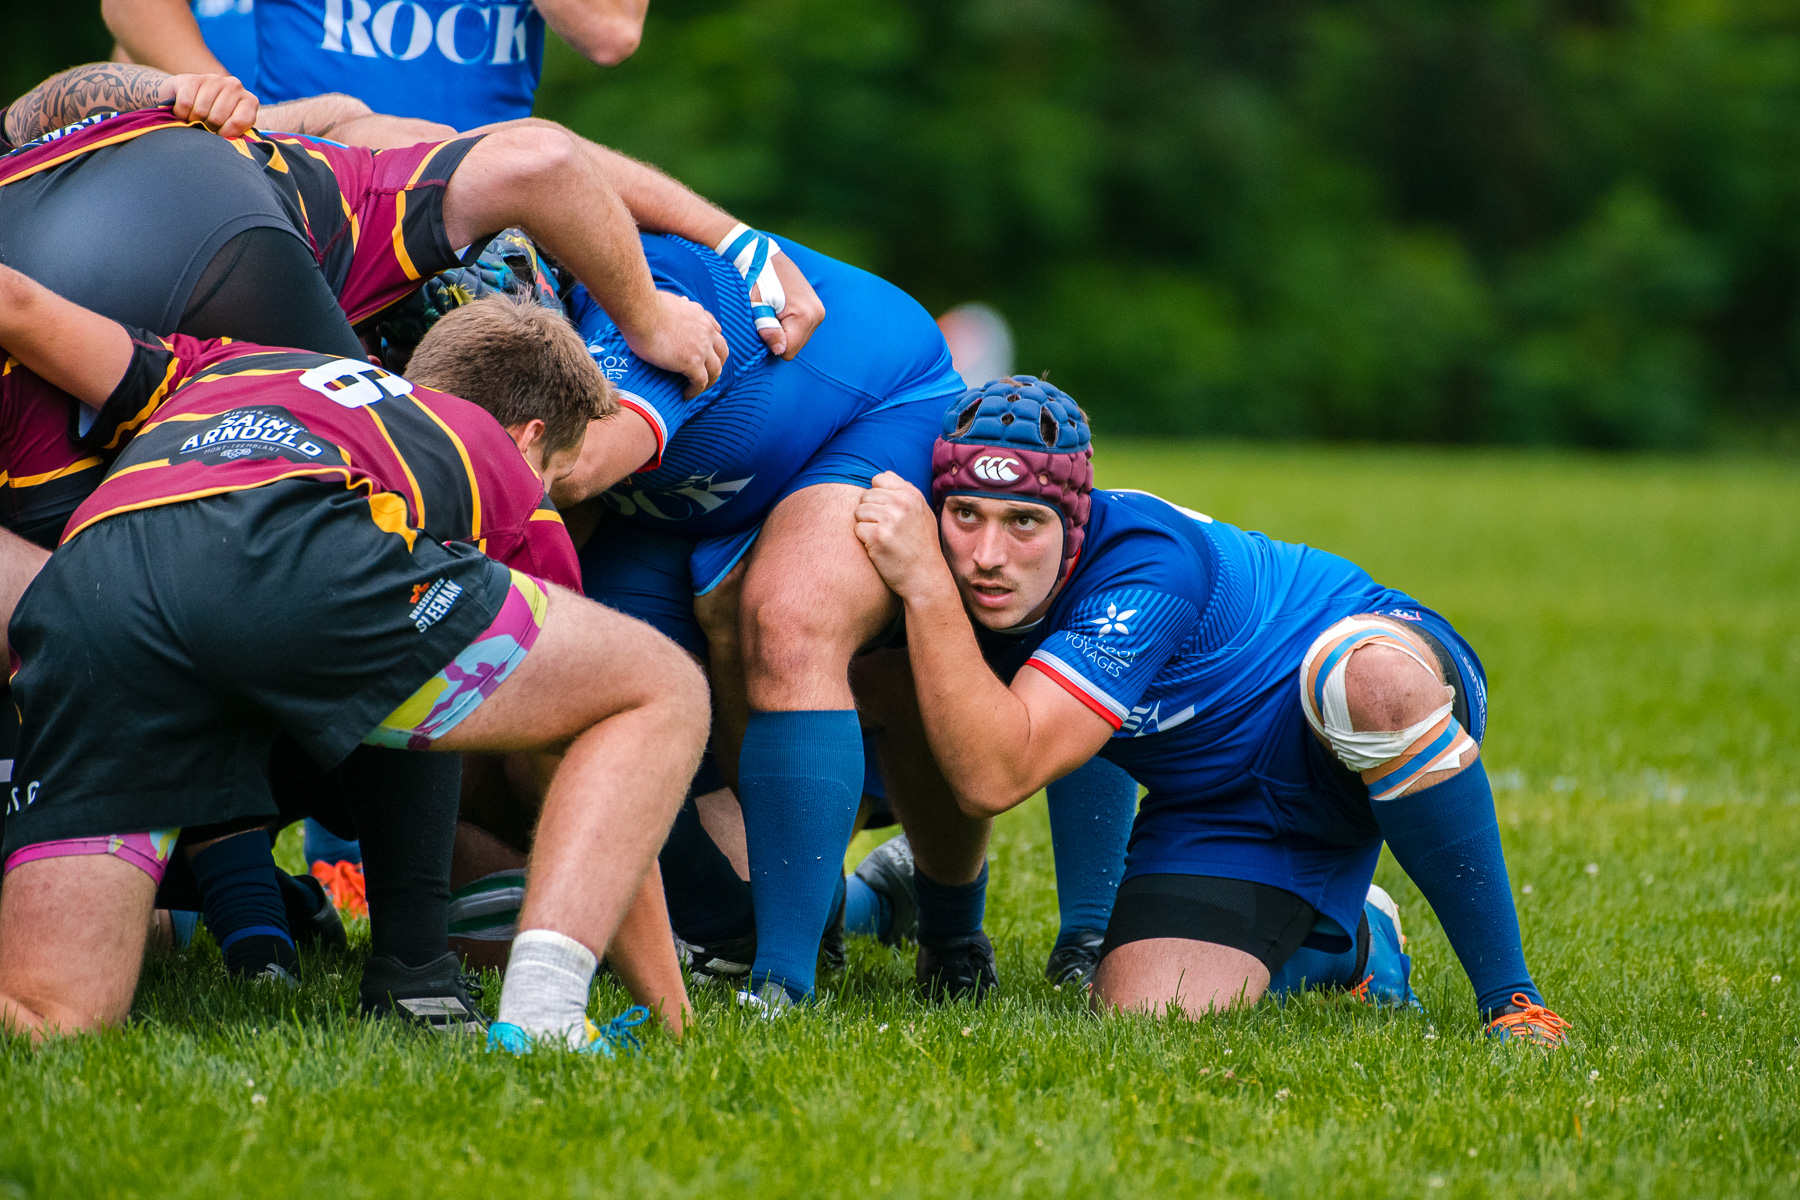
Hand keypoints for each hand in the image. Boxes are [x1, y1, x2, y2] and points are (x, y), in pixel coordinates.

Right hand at [163, 73, 259, 137]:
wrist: (187, 97)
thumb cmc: (213, 119)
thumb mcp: (230, 128)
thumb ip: (236, 136)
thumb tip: (232, 146)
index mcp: (249, 101)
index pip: (239, 122)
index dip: (225, 133)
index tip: (219, 133)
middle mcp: (235, 86)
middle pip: (217, 118)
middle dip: (207, 127)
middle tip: (204, 124)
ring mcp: (214, 79)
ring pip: (200, 111)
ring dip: (193, 120)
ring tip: (195, 118)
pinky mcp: (193, 79)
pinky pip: (185, 103)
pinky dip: (181, 113)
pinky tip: (184, 110)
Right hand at [622, 290, 726, 398]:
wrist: (640, 310)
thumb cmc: (645, 304)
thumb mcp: (670, 299)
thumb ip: (679, 304)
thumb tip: (682, 301)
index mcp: (700, 315)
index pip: (716, 331)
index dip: (713, 345)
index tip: (706, 353)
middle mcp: (706, 330)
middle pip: (722, 352)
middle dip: (717, 364)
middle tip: (707, 374)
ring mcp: (701, 347)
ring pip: (715, 370)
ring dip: (710, 381)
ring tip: (698, 388)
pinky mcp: (692, 362)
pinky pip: (701, 382)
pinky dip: (695, 390)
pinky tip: (686, 394)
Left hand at [758, 254, 824, 359]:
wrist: (762, 255)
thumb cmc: (756, 279)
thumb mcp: (757, 306)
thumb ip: (769, 330)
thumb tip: (780, 350)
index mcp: (805, 315)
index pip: (788, 351)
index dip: (772, 344)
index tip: (763, 326)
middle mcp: (817, 314)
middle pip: (796, 346)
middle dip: (780, 337)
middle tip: (767, 316)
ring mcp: (819, 310)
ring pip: (799, 337)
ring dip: (785, 330)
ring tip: (774, 310)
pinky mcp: (817, 307)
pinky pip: (803, 328)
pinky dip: (791, 324)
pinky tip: (781, 308)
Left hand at [854, 471, 947, 600]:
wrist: (925, 576)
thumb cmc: (921, 545)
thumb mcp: (922, 513)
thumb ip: (904, 493)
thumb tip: (882, 476)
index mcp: (912, 494)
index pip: (879, 479)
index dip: (878, 496)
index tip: (887, 512)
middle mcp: (902, 503)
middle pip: (866, 496)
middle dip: (870, 512)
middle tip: (886, 530)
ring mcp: (890, 519)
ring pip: (859, 512)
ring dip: (866, 526)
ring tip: (883, 538)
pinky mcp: (877, 537)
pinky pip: (857, 529)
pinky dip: (864, 540)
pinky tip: (879, 548)